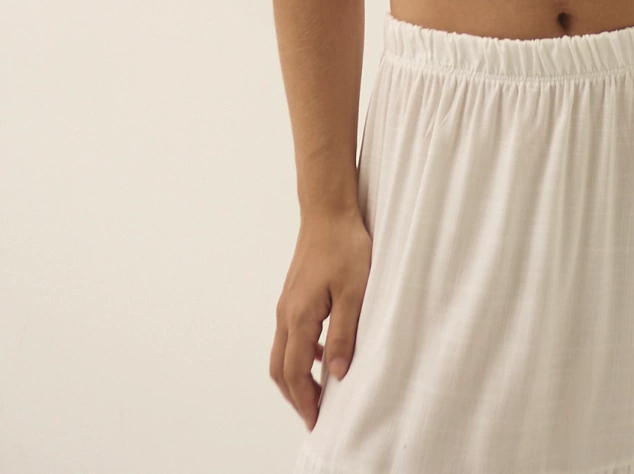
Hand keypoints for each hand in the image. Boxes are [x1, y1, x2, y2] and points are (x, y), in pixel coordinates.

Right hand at [270, 209, 372, 430]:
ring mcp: (287, 303)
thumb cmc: (344, 246)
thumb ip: (343, 334)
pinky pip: (289, 335)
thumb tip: (336, 374)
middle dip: (295, 396)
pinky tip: (322, 354)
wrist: (328, 210)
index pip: (294, 372)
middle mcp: (286, 313)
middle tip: (315, 415)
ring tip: (319, 392)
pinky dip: (299, 355)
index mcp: (299, 316)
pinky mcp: (293, 295)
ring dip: (295, 376)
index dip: (304, 401)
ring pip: (281, 352)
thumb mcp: (354, 292)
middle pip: (279, 369)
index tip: (316, 421)